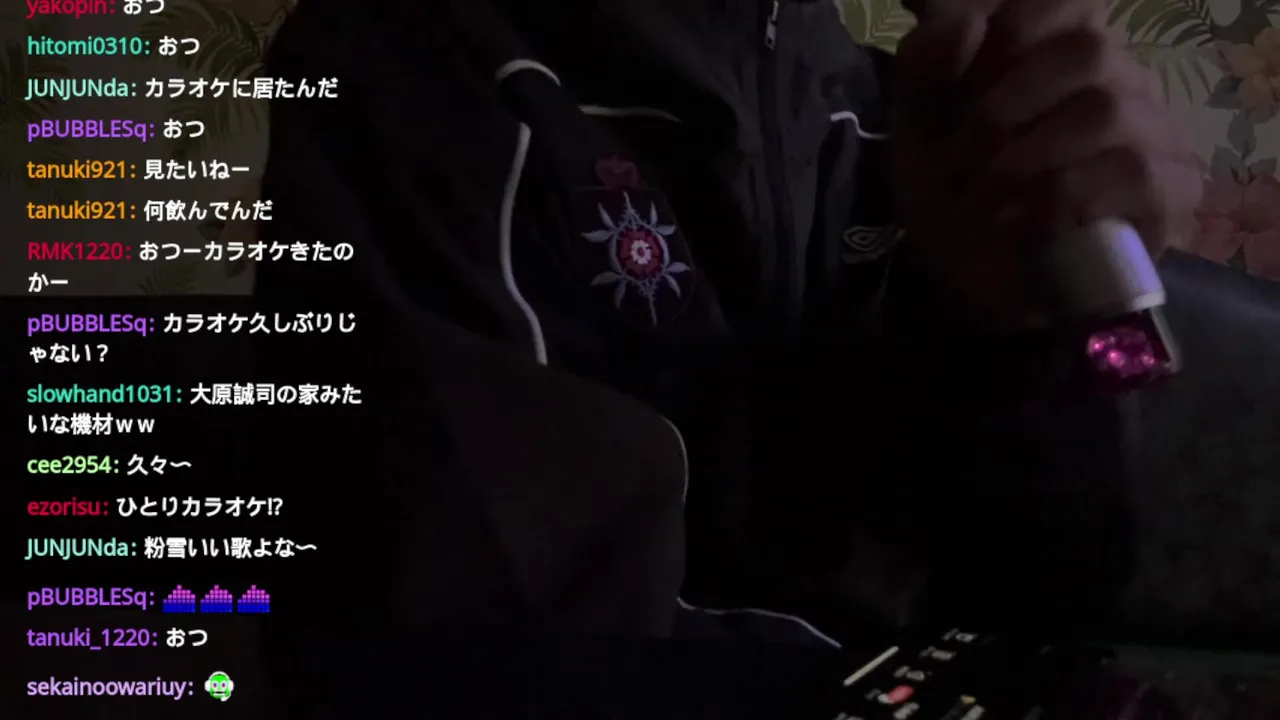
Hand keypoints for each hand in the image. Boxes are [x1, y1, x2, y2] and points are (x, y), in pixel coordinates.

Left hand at [889, 0, 1202, 326]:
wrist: (964, 280)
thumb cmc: (949, 190)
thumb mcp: (918, 122)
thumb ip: (927, 62)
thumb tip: (969, 23)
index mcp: (1063, 52)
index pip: (1066, 2)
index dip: (1010, 37)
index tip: (960, 95)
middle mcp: (1123, 81)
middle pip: (1089, 51)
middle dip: (1003, 111)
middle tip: (955, 166)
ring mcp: (1157, 136)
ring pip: (1108, 110)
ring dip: (1024, 160)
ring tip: (979, 204)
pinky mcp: (1172, 195)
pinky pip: (1133, 173)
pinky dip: (1060, 198)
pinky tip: (1017, 224)